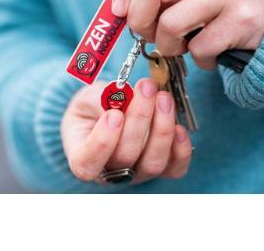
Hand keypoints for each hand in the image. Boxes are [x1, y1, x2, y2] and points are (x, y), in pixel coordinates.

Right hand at [61, 78, 191, 183]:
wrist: (108, 113)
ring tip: (163, 98)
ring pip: (152, 163)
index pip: (87, 164)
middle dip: (139, 118)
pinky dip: (180, 149)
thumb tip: (122, 99)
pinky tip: (179, 126)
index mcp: (83, 158)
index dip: (102, 142)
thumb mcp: (87, 99)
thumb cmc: (93, 109)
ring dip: (161, 128)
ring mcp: (138, 174)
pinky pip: (175, 168)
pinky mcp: (162, 169)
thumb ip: (99, 101)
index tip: (113, 114)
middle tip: (146, 88)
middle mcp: (110, 173)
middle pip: (125, 157)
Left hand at [112, 0, 263, 68]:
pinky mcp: (242, 20)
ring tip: (183, 44)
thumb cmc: (219, 2)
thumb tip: (118, 10)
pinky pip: (198, 48)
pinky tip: (208, 53)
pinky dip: (197, 59)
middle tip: (150, 34)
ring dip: (168, 46)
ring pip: (170, 25)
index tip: (121, 9)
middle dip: (140, 21)